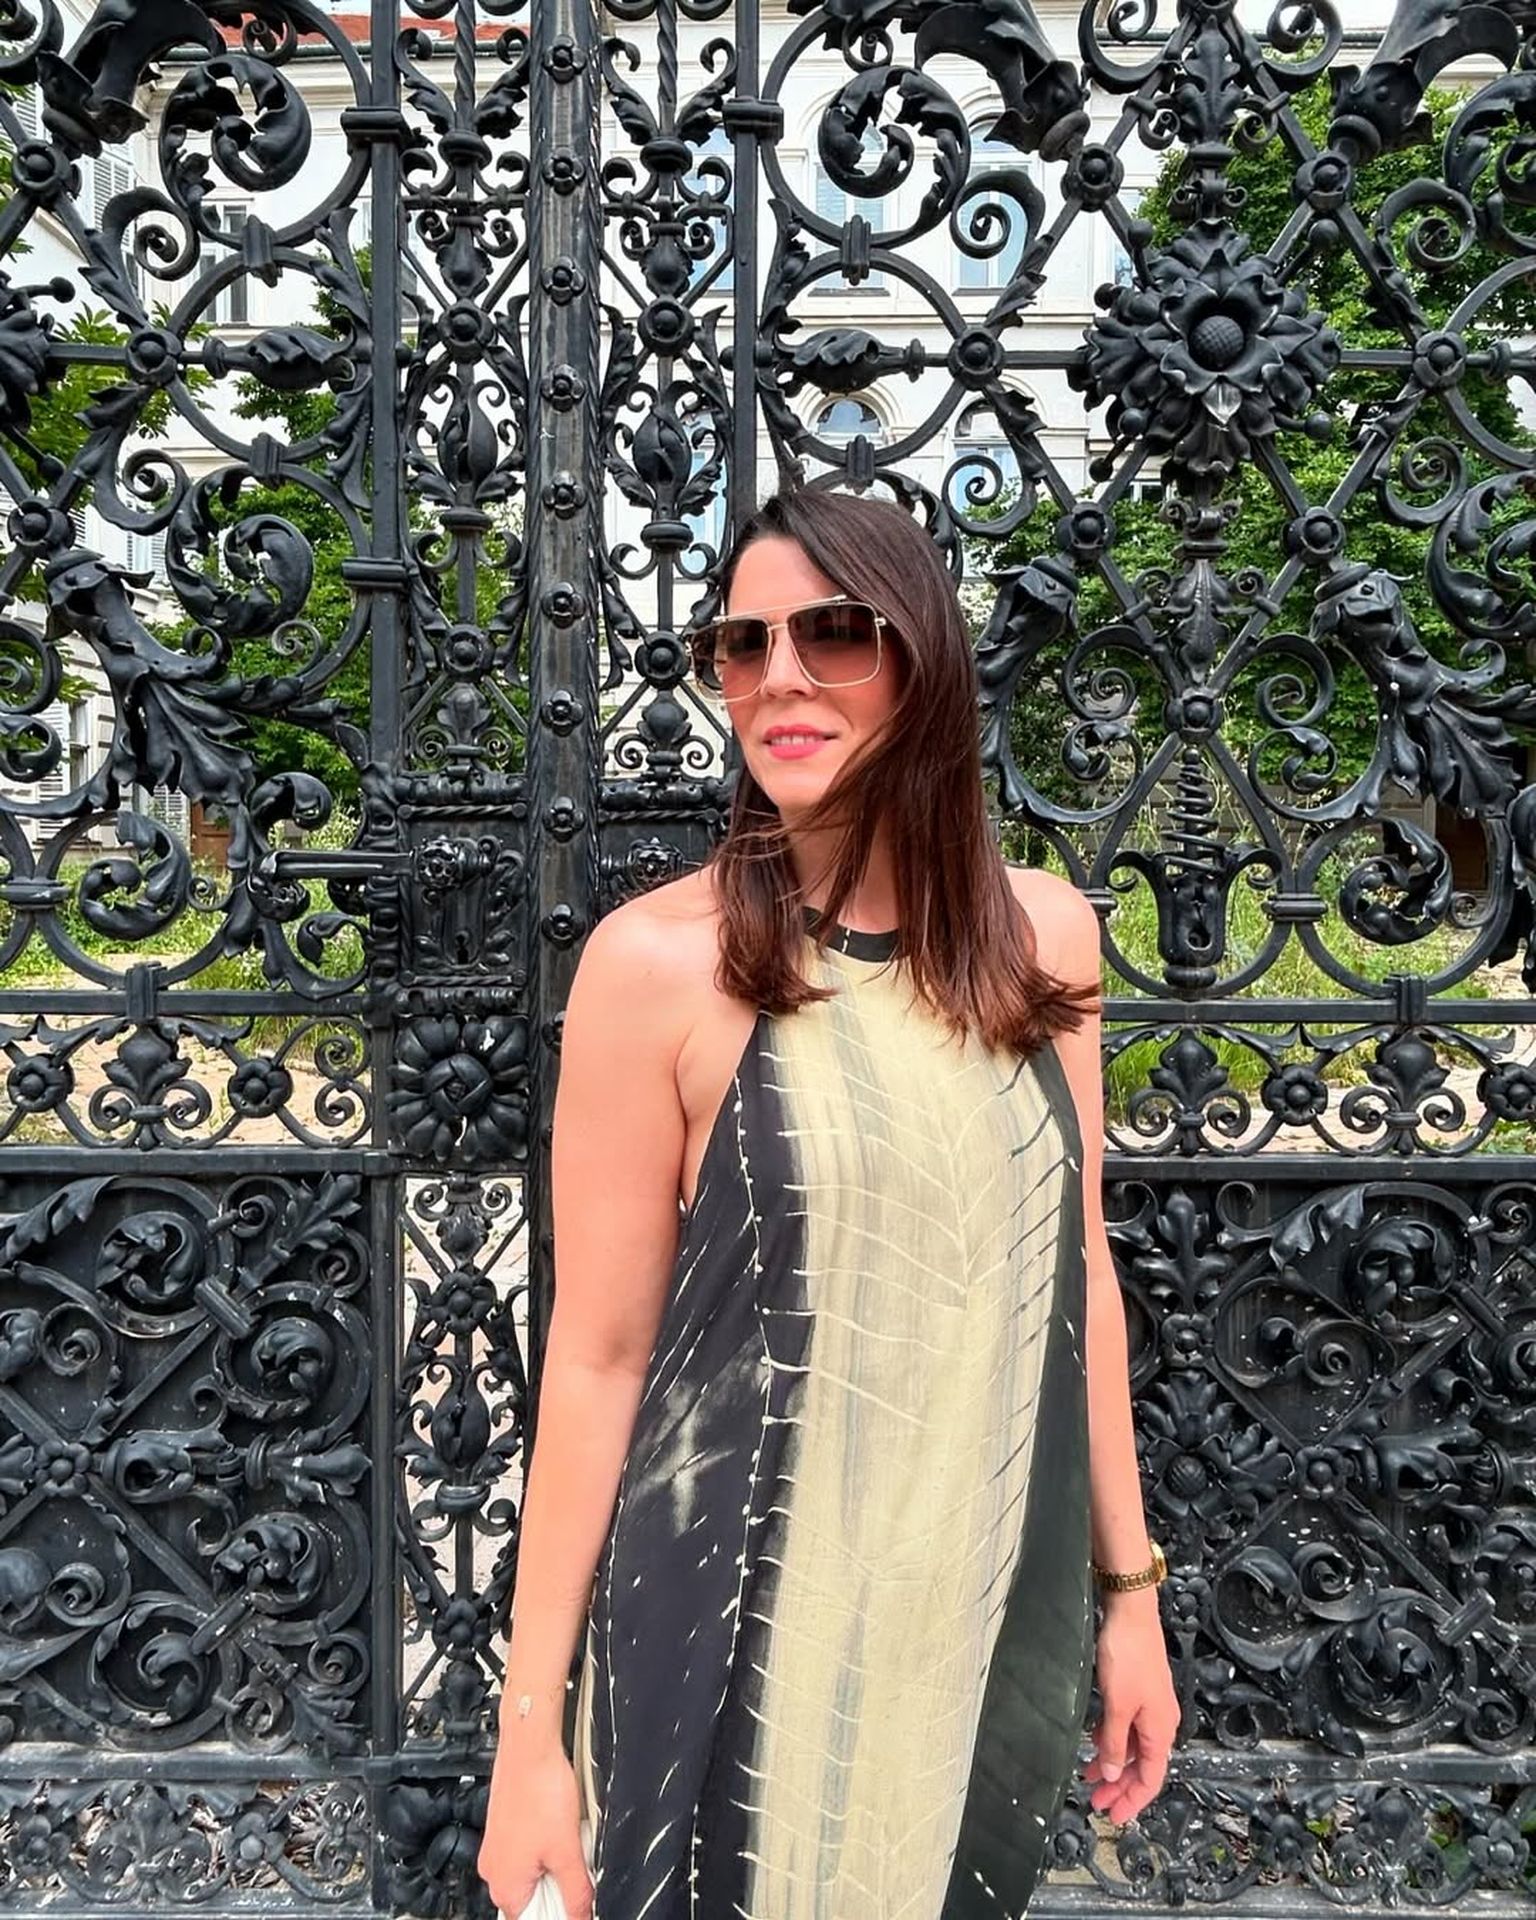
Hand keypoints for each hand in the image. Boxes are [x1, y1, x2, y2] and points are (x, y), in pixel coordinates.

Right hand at [477, 1734, 591, 1919]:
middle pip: (536, 1899)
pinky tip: (558, 1823)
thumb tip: (583, 1916)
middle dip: (560, 1884)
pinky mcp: (504, 1829)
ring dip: (555, 1862)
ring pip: (535, 1872)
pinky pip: (529, 1851)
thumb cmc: (540, 1791)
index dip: (563, 1909)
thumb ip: (577, 1892)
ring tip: (566, 1834)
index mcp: (505, 1888)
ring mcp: (497, 1849)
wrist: (529, 1747)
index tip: (576, 1888)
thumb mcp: (567, 1851)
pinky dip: (547, 1843)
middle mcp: (494, 1872)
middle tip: (573, 1854)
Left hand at [1083, 1587, 1179, 1826]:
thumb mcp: (1117, 1705)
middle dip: (1121, 1787)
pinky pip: (1125, 1726)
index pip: (1151, 1777)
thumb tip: (1115, 1775)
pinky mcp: (1136, 1691)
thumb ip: (1115, 1742)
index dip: (1133, 1800)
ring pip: (1132, 1746)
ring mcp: (1148, 1705)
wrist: (1130, 1613)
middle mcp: (1159, 1721)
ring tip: (1090, 1778)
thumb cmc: (1128, 1656)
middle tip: (1098, 1803)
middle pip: (1143, 1765)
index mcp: (1160, 1729)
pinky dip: (1112, 1740)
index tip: (1114, 1816)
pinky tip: (1096, 1745)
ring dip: (1114, 1764)